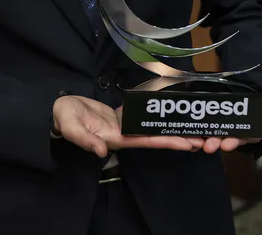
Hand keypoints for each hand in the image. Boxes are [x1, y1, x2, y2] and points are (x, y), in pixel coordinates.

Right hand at [53, 96, 203, 157]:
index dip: (166, 141)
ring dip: (169, 126)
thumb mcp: (70, 127)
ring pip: (151, 127)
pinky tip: (168, 113)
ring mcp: (123, 126)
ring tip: (191, 125)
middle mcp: (123, 134)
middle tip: (202, 138)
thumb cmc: (64, 118)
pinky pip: (142, 117)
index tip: (187, 143)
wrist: (59, 110)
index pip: (146, 141)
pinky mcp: (120, 117)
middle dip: (177, 137)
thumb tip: (99, 151)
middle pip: (155, 136)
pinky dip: (156, 116)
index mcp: (114, 138)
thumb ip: (83, 139)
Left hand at [200, 96, 261, 153]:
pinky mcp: (212, 116)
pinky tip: (188, 126)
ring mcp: (221, 125)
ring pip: (211, 132)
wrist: (254, 96)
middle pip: (222, 138)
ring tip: (197, 141)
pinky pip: (203, 121)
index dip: (234, 142)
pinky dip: (196, 124)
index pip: (240, 139)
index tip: (227, 144)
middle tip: (208, 146)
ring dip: (204, 137)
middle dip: (215, 142)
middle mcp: (233, 132)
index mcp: (247, 133)